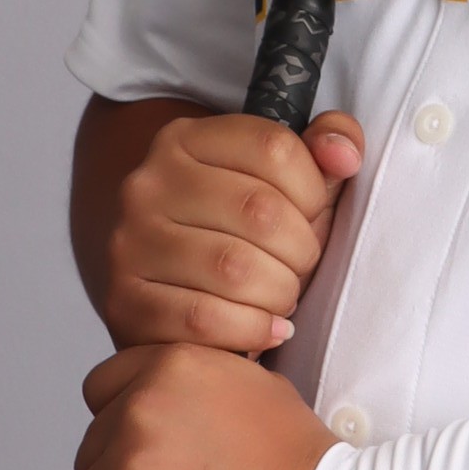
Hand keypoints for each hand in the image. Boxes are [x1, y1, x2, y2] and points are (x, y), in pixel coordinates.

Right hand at [83, 104, 362, 352]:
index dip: (313, 191)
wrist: (167, 290)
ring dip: (280, 292)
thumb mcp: (286, 180)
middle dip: (301, 250)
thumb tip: (343, 156)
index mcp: (186, 139)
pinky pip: (205, 319)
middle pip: (260, 211)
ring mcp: (130, 242)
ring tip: (282, 297)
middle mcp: (148, 183)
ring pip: (235, 268)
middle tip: (300, 268)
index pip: (275, 149)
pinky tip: (268, 329)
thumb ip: (326, 146)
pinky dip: (252, 330)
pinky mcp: (124, 301)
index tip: (311, 216)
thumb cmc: (242, 234)